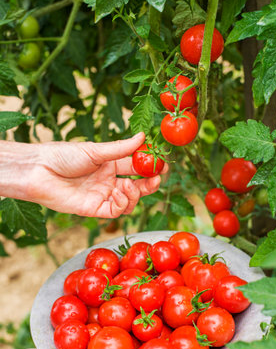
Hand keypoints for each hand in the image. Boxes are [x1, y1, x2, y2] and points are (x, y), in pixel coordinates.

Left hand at [0, 132, 166, 217]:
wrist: (38, 170)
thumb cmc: (62, 155)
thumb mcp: (95, 150)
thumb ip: (120, 148)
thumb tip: (143, 137)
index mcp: (109, 164)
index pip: (135, 166)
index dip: (150, 166)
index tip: (163, 164)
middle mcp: (107, 181)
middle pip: (136, 186)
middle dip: (149, 183)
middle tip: (157, 177)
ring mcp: (101, 196)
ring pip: (129, 201)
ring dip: (135, 194)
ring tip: (130, 185)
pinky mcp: (93, 209)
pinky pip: (115, 211)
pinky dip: (122, 203)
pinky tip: (120, 191)